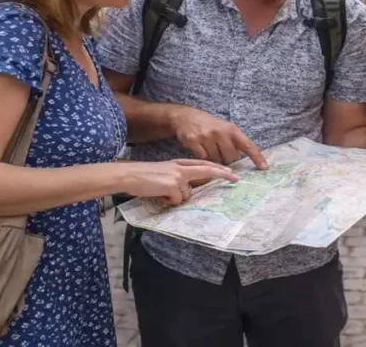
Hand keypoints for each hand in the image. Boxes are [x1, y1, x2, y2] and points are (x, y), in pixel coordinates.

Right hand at [120, 159, 238, 205]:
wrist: (129, 175)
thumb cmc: (144, 176)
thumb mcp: (165, 172)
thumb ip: (179, 177)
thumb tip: (188, 190)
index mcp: (179, 163)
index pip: (203, 164)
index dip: (217, 168)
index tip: (231, 172)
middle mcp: (181, 168)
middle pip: (207, 170)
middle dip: (222, 174)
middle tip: (236, 178)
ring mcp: (177, 176)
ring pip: (187, 193)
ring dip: (177, 197)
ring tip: (162, 193)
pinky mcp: (172, 185)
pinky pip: (177, 199)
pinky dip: (169, 201)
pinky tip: (159, 196)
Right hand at [171, 106, 267, 168]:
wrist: (185, 116)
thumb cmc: (210, 125)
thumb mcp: (226, 128)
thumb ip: (238, 141)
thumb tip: (256, 153)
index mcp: (231, 129)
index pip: (248, 145)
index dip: (257, 157)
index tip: (264, 167)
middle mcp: (220, 132)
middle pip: (231, 158)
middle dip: (228, 158)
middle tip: (221, 150)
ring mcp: (206, 137)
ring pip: (216, 160)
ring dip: (214, 158)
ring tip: (209, 147)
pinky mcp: (193, 141)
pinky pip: (203, 158)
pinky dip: (202, 157)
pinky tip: (200, 148)